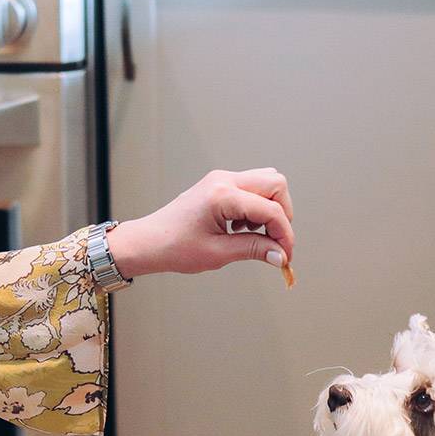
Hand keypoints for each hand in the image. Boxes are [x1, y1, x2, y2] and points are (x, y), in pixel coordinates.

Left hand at [106, 168, 294, 279]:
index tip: (285, 256)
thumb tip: (280, 255)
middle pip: (276, 184)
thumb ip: (254, 250)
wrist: (148, 241)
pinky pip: (252, 188)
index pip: (270, 210)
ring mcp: (222, 179)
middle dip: (283, 215)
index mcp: (222, 195)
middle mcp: (224, 180)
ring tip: (255, 235)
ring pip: (267, 183)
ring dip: (271, 209)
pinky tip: (242, 228)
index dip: (284, 234)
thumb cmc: (174, 247)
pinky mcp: (220, 184)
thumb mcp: (218, 253)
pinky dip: (257, 207)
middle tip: (275, 242)